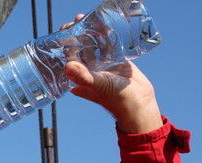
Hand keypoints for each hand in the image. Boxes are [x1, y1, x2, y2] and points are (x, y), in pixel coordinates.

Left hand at [61, 14, 162, 133]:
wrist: (139, 103)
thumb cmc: (116, 100)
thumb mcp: (98, 86)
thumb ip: (83, 77)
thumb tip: (68, 66)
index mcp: (80, 76)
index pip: (68, 56)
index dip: (64, 44)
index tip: (63, 30)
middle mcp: (89, 69)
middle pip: (80, 48)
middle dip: (77, 34)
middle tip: (77, 20)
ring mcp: (103, 64)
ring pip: (94, 45)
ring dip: (91, 33)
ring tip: (88, 19)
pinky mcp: (117, 60)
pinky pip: (109, 45)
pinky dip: (106, 36)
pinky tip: (104, 25)